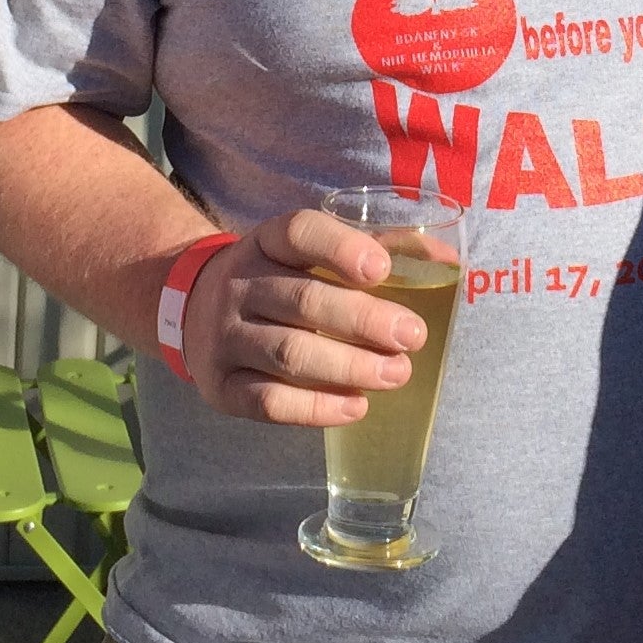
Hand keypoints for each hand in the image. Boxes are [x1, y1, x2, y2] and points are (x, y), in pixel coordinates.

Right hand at [182, 212, 429, 426]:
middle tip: (413, 337)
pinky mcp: (220, 386)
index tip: (382, 270)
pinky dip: (317, 408)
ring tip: (398, 373)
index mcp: (265, 242)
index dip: (340, 248)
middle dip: (364, 320)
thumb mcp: (312, 253)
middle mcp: (239, 285)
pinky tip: (357, 406)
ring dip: (350, 367)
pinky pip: (268, 402)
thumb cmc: (280, 279)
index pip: (299, 234)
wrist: (195, 311)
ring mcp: (224, 337)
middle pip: (303, 300)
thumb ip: (377, 248)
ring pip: (289, 353)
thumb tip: (447, 258)